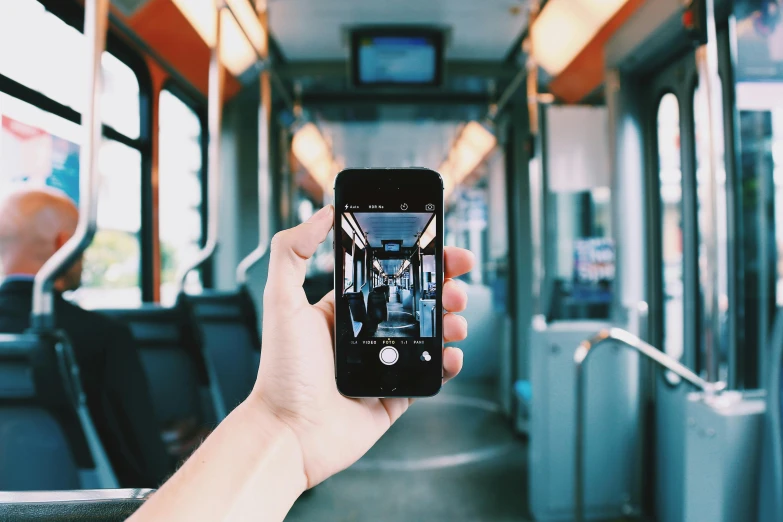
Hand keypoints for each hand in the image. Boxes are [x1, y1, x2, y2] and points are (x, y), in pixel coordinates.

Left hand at [252, 205, 473, 487]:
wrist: (290, 433)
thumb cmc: (282, 371)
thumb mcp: (282, 301)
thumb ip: (291, 251)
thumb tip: (321, 213)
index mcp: (343, 310)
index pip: (387, 277)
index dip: (415, 261)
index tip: (438, 248)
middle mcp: (364, 335)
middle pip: (414, 303)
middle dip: (442, 289)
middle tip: (457, 283)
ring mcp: (382, 365)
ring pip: (428, 336)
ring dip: (450, 322)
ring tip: (457, 318)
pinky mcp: (395, 395)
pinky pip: (429, 375)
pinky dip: (447, 364)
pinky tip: (452, 355)